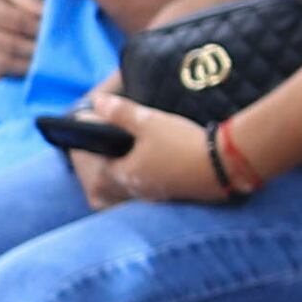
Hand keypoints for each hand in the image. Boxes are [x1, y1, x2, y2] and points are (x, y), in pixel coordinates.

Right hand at [0, 0, 51, 79]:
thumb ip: (32, 2)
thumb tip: (52, 17)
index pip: (18, 22)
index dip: (39, 28)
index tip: (55, 31)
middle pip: (11, 45)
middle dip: (36, 49)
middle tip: (55, 50)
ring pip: (4, 63)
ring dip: (28, 65)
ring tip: (45, 61)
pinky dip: (14, 74)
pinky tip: (28, 68)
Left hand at [68, 87, 225, 209]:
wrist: (226, 165)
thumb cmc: (184, 144)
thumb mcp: (149, 122)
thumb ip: (120, 112)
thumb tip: (95, 103)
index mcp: (123, 176)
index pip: (89, 168)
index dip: (80, 152)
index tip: (76, 137)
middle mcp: (133, 192)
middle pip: (98, 190)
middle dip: (88, 172)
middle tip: (83, 152)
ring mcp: (150, 198)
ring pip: (116, 197)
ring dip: (105, 182)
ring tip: (103, 164)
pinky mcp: (166, 198)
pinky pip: (134, 198)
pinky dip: (124, 188)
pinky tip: (131, 172)